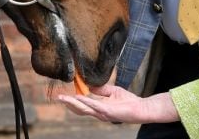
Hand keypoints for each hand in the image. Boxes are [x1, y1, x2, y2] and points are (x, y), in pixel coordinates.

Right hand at [57, 83, 179, 124]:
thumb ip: (100, 89)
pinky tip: (79, 97)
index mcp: (98, 109)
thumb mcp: (112, 91)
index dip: (71, 101)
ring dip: (73, 103)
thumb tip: (88, 85)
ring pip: (84, 109)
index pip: (82, 106)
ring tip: (63, 98)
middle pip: (79, 109)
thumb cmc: (128, 101)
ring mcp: (103, 113)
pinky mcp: (109, 112)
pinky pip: (95, 106)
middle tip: (57, 98)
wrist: (141, 108)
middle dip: (68, 104)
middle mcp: (98, 113)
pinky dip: (86, 101)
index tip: (62, 95)